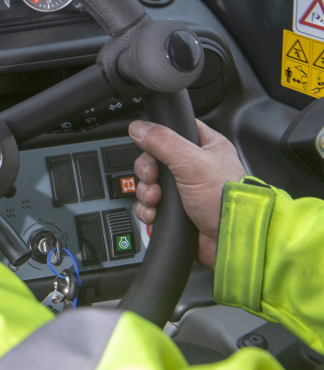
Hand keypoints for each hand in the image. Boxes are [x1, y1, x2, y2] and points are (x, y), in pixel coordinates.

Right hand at [129, 119, 246, 268]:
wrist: (230, 242)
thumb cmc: (226, 202)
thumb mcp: (193, 163)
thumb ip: (163, 141)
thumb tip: (138, 128)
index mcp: (206, 147)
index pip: (174, 131)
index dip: (157, 138)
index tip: (150, 149)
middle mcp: (195, 167)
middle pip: (155, 159)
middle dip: (148, 171)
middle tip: (153, 179)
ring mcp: (184, 190)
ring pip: (150, 183)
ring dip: (147, 192)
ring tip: (157, 200)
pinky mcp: (176, 210)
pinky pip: (150, 204)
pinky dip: (148, 209)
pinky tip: (156, 212)